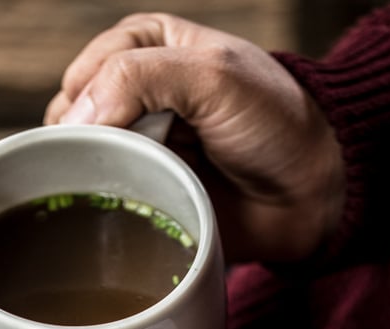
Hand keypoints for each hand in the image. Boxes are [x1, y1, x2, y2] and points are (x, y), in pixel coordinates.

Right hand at [44, 13, 343, 263]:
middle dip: (84, 148)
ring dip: (92, 182)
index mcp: (147, 48)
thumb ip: (137, 78)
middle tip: (117, 170)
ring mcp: (142, 151)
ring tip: (122, 194)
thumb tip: (73, 120)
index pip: (84, 73)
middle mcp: (138, 98)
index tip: (107, 136)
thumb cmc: (277, 123)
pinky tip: (117, 218)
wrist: (315, 193)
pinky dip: (106, 212)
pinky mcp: (150, 197)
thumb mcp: (211, 76)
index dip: (85, 105)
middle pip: (75, 123)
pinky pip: (108, 206)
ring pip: (85, 166)